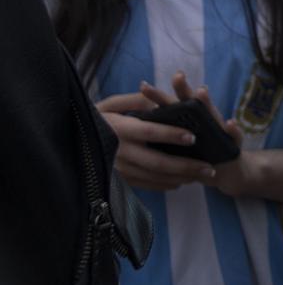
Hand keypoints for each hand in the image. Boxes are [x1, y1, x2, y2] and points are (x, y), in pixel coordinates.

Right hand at [97, 87, 221, 192]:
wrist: (70, 140)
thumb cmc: (97, 116)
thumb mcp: (111, 104)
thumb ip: (135, 100)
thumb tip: (158, 99)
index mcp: (120, 129)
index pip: (150, 132)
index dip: (171, 135)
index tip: (193, 137)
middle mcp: (120, 151)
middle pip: (157, 161)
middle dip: (185, 166)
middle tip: (209, 169)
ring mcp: (118, 168)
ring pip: (153, 176)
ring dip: (179, 178)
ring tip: (201, 176)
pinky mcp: (117, 178)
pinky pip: (143, 184)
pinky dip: (163, 185)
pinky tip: (180, 183)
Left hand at [141, 73, 250, 194]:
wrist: (226, 171)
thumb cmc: (198, 156)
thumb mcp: (180, 147)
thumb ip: (166, 136)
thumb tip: (136, 132)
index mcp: (187, 122)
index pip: (170, 106)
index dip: (157, 96)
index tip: (142, 86)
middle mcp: (203, 120)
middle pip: (191, 103)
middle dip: (183, 89)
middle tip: (176, 76)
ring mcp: (219, 129)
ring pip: (213, 113)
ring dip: (208, 103)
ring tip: (201, 92)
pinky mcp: (233, 142)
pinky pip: (234, 135)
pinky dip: (233, 129)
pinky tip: (229, 123)